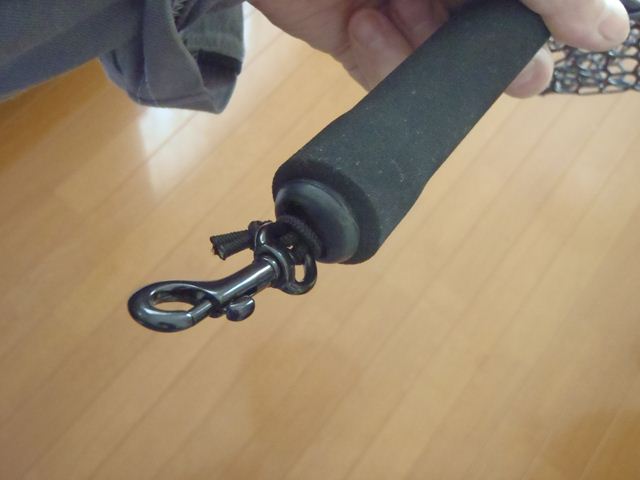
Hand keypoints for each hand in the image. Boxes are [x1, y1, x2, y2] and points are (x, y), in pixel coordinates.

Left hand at [251, 0, 629, 96]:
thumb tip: (607, 28)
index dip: (543, 15)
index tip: (567, 38)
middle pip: (479, 28)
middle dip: (484, 47)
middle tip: (507, 71)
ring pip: (431, 53)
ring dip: (425, 48)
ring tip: (406, 28)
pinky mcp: (349, 29)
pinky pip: (380, 64)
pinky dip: (379, 56)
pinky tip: (365, 23)